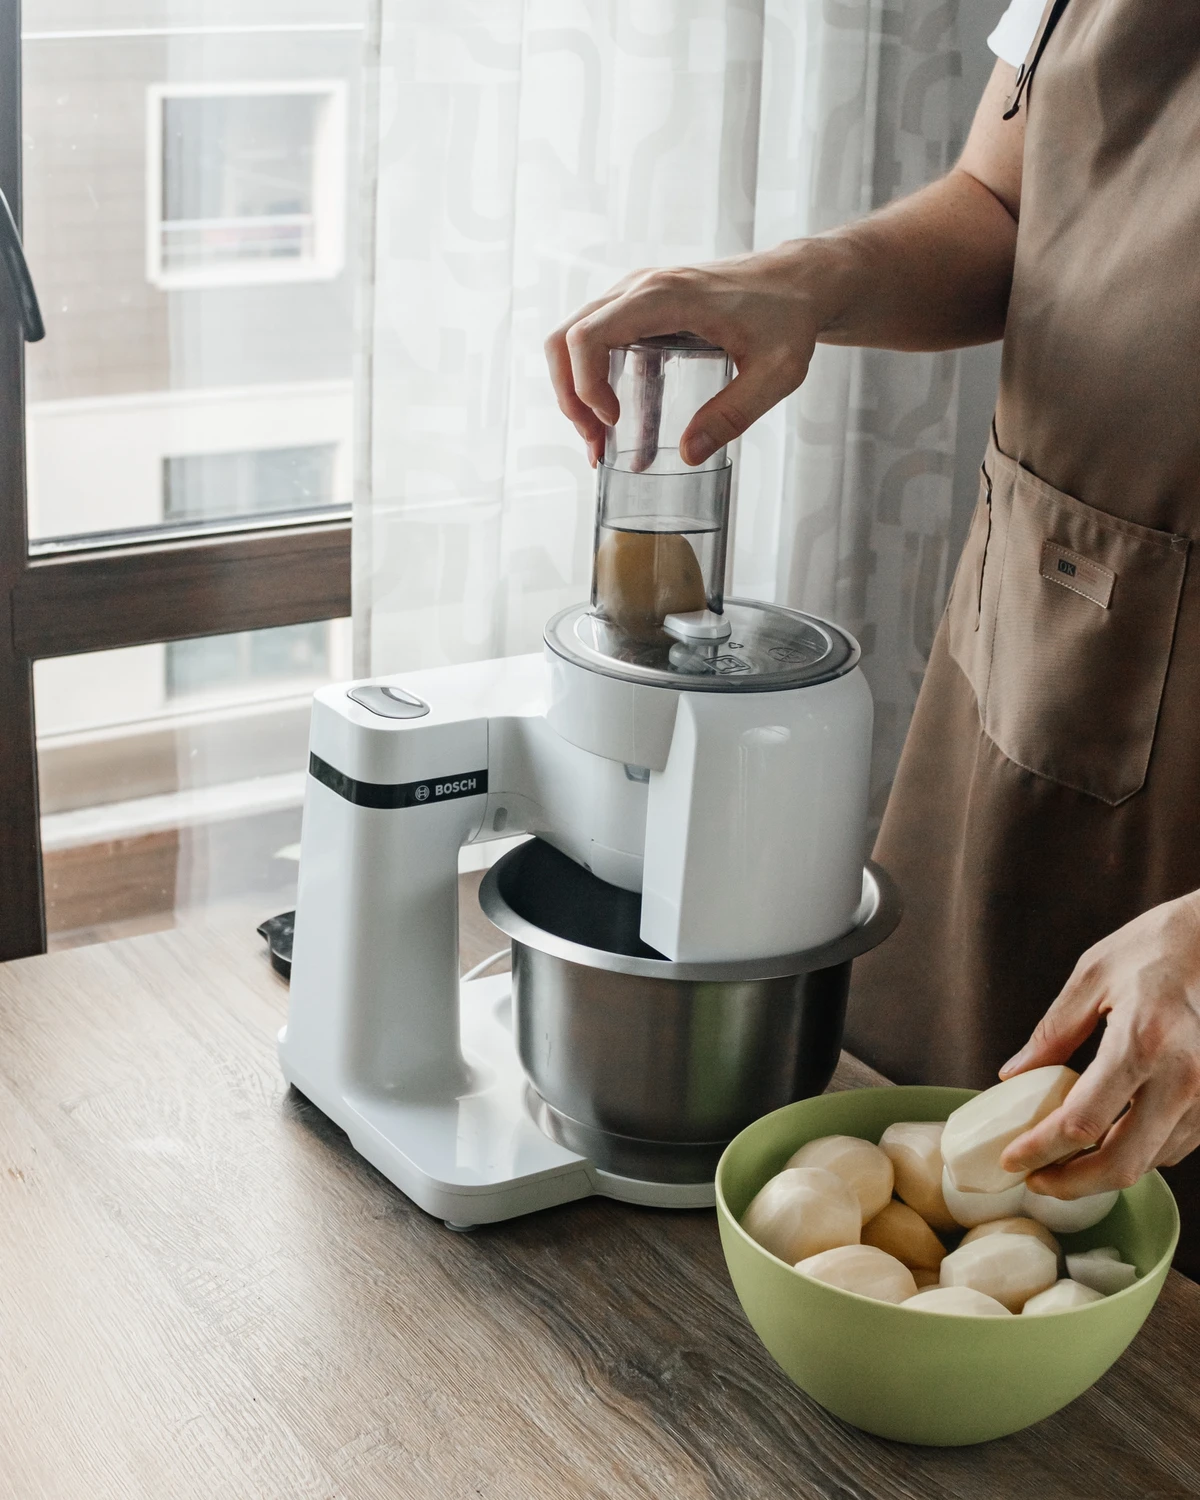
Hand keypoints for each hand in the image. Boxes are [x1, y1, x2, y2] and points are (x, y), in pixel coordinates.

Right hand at [544, 242, 838, 466]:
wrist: (798, 280)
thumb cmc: (789, 317)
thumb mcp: (776, 373)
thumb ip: (733, 414)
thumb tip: (687, 455)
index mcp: (664, 296)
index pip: (588, 335)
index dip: (585, 386)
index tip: (613, 423)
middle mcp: (640, 289)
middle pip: (566, 338)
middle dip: (570, 398)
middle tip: (596, 444)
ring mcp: (637, 296)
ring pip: (575, 341)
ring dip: (577, 393)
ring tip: (602, 443)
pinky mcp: (644, 310)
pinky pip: (602, 345)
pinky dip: (599, 385)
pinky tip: (624, 429)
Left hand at [998, 891, 1199, 1196]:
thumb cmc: (1158, 946)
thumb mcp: (1092, 976)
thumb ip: (1053, 1032)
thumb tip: (1014, 1076)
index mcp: (1142, 1042)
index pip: (1082, 1122)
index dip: (1040, 1150)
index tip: (1012, 1159)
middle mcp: (1183, 1077)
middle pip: (1122, 1163)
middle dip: (1071, 1184)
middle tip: (1036, 1179)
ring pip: (1152, 1161)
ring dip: (1105, 1171)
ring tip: (1064, 1160)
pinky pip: (1176, 1146)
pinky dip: (1138, 1152)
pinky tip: (1110, 1137)